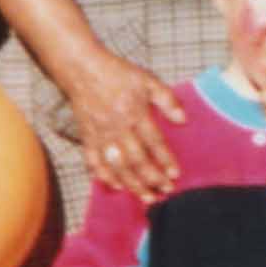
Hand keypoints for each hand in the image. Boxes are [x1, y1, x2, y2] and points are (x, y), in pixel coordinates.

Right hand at [66, 55, 187, 199]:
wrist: (82, 69)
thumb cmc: (118, 73)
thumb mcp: (147, 80)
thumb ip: (167, 100)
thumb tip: (183, 120)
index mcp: (134, 112)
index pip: (153, 142)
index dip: (165, 160)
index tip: (175, 175)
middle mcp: (117, 127)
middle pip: (135, 159)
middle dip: (151, 178)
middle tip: (165, 191)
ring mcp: (100, 134)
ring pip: (117, 165)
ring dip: (132, 184)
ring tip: (146, 197)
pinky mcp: (87, 137)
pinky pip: (94, 161)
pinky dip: (103, 176)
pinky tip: (116, 186)